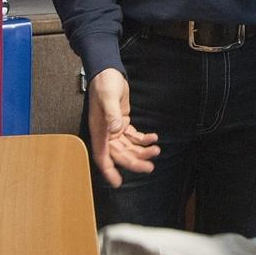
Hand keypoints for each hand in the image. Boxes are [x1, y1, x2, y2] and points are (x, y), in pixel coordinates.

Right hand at [88, 68, 159, 187]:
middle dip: (134, 161)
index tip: (118, 182)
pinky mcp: (122, 121)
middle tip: (150, 167)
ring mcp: (113, 128)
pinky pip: (132, 136)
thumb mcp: (108, 98)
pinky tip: (153, 138)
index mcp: (99, 131)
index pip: (102, 156)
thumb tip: (116, 130)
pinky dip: (143, 139)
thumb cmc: (104, 84)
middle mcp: (106, 133)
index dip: (109, 171)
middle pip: (120, 154)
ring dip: (141, 151)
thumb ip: (112, 114)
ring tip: (156, 151)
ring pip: (128, 146)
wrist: (107, 72)